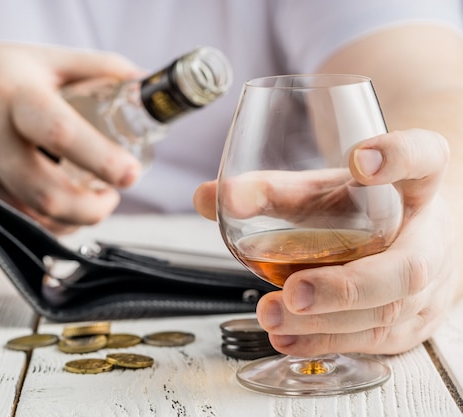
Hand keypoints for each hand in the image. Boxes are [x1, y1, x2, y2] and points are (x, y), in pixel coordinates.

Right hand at [0, 40, 142, 235]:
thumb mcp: (34, 59)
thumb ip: (93, 68)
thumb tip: (144, 85)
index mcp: (11, 94)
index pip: (60, 132)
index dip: (100, 158)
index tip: (130, 174)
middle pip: (47, 195)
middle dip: (91, 209)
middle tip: (110, 198)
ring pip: (28, 220)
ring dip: (67, 221)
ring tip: (83, 202)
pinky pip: (4, 224)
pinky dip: (36, 224)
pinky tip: (46, 207)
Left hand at [194, 128, 457, 354]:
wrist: (412, 236)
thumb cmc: (365, 209)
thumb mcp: (323, 190)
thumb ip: (269, 191)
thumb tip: (207, 197)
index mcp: (417, 186)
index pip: (425, 160)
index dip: (400, 158)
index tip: (360, 160)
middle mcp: (432, 236)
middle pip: (406, 266)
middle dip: (346, 285)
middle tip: (294, 289)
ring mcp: (429, 287)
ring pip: (387, 313)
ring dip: (326, 322)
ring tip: (273, 315)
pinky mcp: (414, 323)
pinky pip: (375, 340)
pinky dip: (327, 341)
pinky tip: (287, 338)